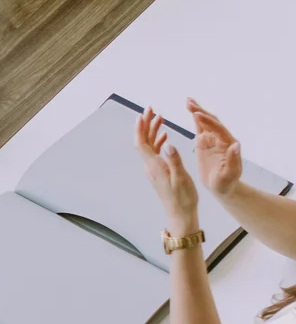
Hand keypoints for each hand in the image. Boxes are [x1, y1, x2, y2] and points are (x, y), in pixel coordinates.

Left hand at [135, 108, 199, 235]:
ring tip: (159, 118)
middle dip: (145, 124)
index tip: (142, 115)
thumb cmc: (183, 198)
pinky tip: (164, 136)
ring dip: (152, 131)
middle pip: (143, 141)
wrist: (181, 213)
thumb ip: (174, 159)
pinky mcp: (159, 172)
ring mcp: (154, 169)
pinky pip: (155, 153)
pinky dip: (158, 141)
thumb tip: (166, 143)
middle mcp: (151, 166)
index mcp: (154, 166)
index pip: (141, 143)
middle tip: (150, 109)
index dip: (140, 128)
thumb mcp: (181, 177)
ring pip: (149, 146)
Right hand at [188, 98, 242, 197]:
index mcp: (228, 144)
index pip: (218, 129)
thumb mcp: (229, 174)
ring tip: (188, 101)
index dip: (207, 121)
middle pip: (211, 121)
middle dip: (201, 111)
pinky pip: (200, 127)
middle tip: (189, 103)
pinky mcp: (205, 142)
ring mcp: (213, 139)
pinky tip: (190, 110)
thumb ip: (233, 159)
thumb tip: (236, 144)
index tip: (196, 115)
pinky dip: (195, 118)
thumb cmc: (226, 183)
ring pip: (205, 121)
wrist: (222, 187)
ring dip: (197, 111)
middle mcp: (222, 138)